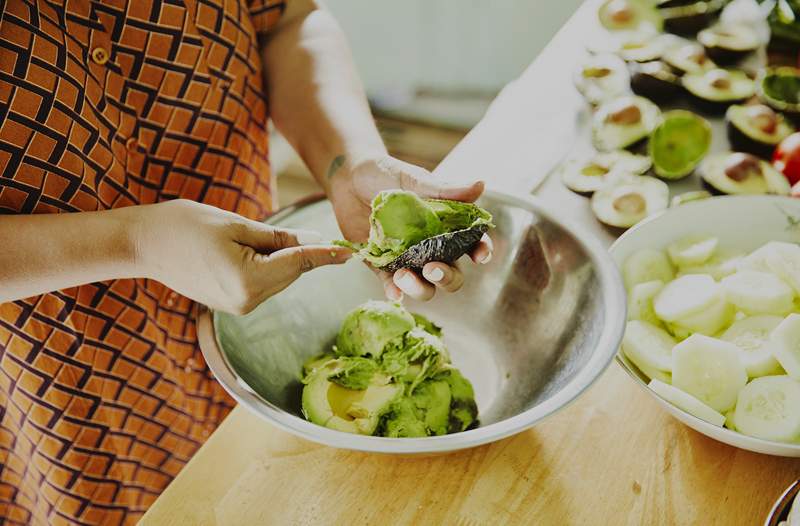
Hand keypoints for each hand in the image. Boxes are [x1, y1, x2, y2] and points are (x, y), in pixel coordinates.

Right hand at [135, 199, 350, 314]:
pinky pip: (262, 284)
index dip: (326, 255)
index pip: (299, 264)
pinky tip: (254, 251)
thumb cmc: (185, 226)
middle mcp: (246, 302)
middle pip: (290, 273)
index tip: (350, 252)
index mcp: (248, 281)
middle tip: (313, 235)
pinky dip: (268, 267)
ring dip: (283, 260)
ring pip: (278, 279)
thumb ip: (279, 238)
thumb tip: (315, 243)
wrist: (143, 243)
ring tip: (261, 237)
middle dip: (302, 254)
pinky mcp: (230, 305)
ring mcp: (237, 307)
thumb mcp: (238, 225)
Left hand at [328, 155, 492, 300]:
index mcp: (446, 226)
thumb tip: (480, 185)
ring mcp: (408, 259)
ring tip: (404, 276)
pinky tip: (394, 294)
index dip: (480, 251)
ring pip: (425, 287)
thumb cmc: (386, 174)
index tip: (480, 255)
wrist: (348, 178)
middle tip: (433, 269)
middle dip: (447, 278)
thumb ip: (446, 190)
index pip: (471, 243)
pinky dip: (395, 292)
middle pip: (451, 275)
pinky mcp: (382, 265)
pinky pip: (392, 285)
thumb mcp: (415, 179)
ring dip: (420, 289)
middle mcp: (431, 248)